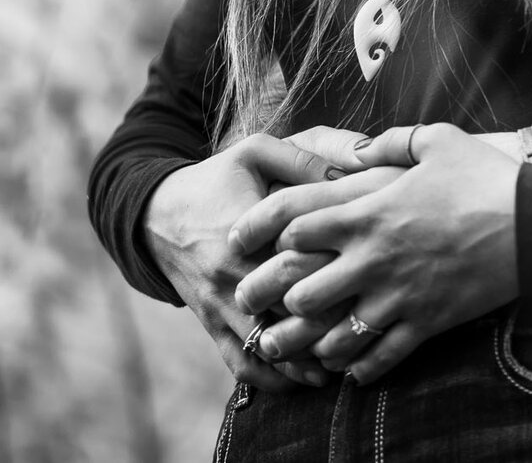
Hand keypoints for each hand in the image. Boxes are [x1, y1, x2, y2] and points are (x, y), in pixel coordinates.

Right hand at [229, 166, 404, 363]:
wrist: (155, 215)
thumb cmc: (216, 179)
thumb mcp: (257, 153)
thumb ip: (307, 157)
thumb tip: (362, 162)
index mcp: (246, 238)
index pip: (300, 266)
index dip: (340, 273)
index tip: (376, 272)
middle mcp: (231, 280)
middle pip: (290, 315)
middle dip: (332, 322)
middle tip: (374, 319)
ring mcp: (219, 309)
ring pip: (267, 350)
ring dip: (307, 358)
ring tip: (349, 357)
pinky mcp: (212, 326)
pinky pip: (241, 364)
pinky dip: (275, 378)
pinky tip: (310, 378)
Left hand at [246, 123, 522, 383]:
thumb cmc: (488, 177)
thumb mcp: (439, 140)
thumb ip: (389, 142)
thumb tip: (352, 150)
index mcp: (371, 212)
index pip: (293, 230)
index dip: (265, 236)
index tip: (250, 243)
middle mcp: (375, 258)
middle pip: (299, 293)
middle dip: (269, 301)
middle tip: (252, 305)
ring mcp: (399, 295)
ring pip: (331, 336)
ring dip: (308, 343)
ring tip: (293, 345)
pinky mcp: (426, 323)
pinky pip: (379, 357)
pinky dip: (360, 367)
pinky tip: (351, 368)